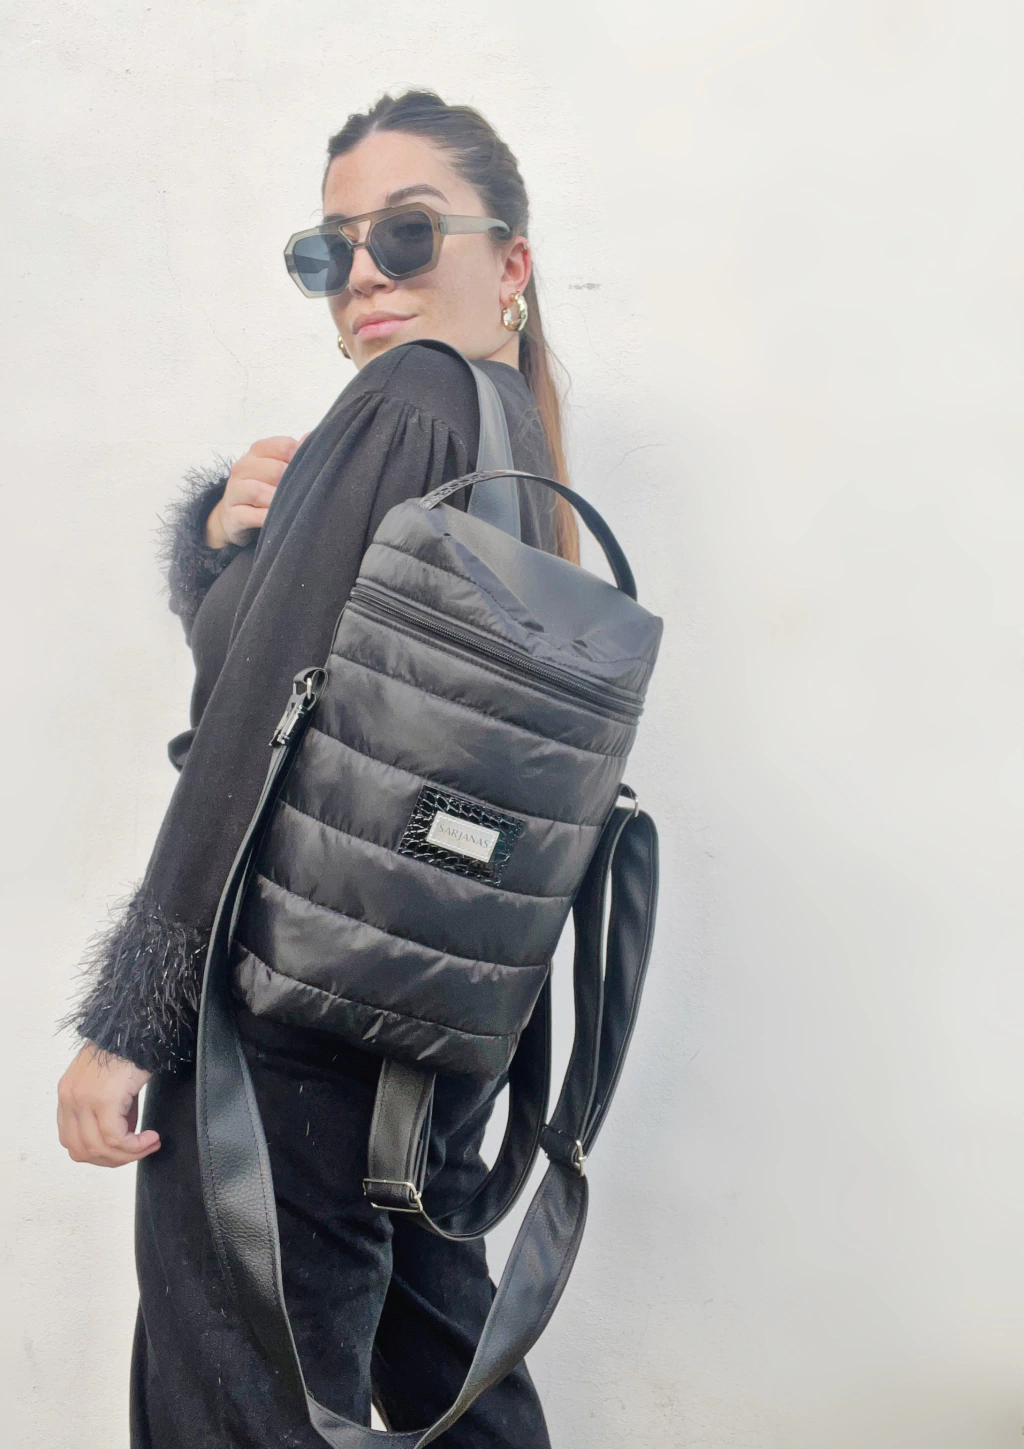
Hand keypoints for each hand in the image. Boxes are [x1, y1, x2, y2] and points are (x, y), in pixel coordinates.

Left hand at [57, 1043, 160, 1167]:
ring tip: (149, 1145)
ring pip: (100, 1148)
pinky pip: (116, 1138)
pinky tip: (150, 1138)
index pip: (72, 1140)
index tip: (122, 1150)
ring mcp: (83, 1100)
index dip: (98, 1153)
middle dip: (113, 1159)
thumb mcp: (110, 1082)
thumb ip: (109, 1108)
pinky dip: (135, 1146)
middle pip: (82, 1150)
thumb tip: (126, 1132)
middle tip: (138, 1152)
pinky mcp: (103, 1100)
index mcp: (68, 1094)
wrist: (136, 1025)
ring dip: (128, 1154)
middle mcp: (70, 1099)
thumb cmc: (127, 1047)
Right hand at [205, 432, 310, 547]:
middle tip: (305, 494)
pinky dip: (266, 518)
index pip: (283, 446)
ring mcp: (235, 490)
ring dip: (278, 501)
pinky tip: (278, 521)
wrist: (233, 516)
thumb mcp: (277, 468)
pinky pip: (251, 515)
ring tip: (292, 509)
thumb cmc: (263, 488)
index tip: (313, 471)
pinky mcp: (233, 514)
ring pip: (258, 491)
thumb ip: (293, 454)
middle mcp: (243, 467)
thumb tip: (310, 436)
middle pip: (274, 470)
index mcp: (257, 451)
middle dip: (292, 483)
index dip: (301, 459)